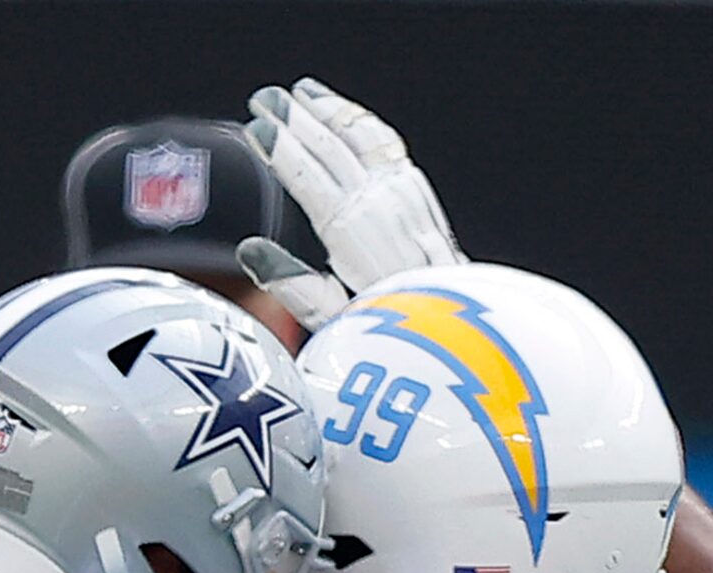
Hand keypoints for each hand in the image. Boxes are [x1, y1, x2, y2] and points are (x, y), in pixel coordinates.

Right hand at [239, 77, 466, 330]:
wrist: (460, 339)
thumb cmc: (393, 339)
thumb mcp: (333, 326)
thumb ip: (294, 287)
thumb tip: (252, 251)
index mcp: (356, 238)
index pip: (311, 180)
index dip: (282, 151)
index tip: (256, 125)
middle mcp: (386, 209)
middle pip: (335, 151)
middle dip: (299, 119)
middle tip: (266, 97)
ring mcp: (408, 199)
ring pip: (366, 141)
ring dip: (333, 114)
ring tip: (304, 94)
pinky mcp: (422, 202)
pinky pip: (391, 150)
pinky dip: (366, 127)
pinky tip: (351, 120)